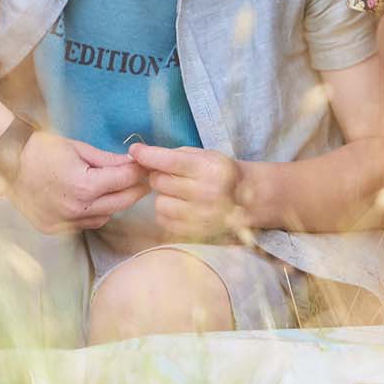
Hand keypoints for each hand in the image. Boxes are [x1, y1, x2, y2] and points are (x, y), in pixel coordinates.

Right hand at [8, 130, 148, 234]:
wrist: (8, 162)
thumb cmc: (42, 149)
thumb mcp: (78, 148)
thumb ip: (108, 160)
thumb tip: (132, 163)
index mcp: (84, 185)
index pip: (124, 181)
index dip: (139, 173)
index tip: (148, 167)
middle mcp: (76, 208)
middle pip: (120, 203)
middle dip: (135, 190)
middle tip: (144, 180)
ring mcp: (64, 222)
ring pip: (105, 218)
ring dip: (115, 204)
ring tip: (118, 188)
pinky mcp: (54, 228)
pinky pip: (85, 224)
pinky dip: (95, 213)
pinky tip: (95, 200)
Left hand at [130, 144, 246, 241]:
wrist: (248, 200)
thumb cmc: (220, 173)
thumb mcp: (205, 156)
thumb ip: (174, 155)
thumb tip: (140, 154)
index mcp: (209, 168)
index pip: (169, 161)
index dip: (147, 155)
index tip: (134, 150)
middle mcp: (206, 193)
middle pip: (159, 182)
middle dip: (159, 176)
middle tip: (170, 176)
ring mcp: (201, 216)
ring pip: (159, 203)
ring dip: (163, 196)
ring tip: (178, 193)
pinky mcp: (196, 233)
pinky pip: (164, 221)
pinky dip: (167, 212)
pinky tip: (180, 206)